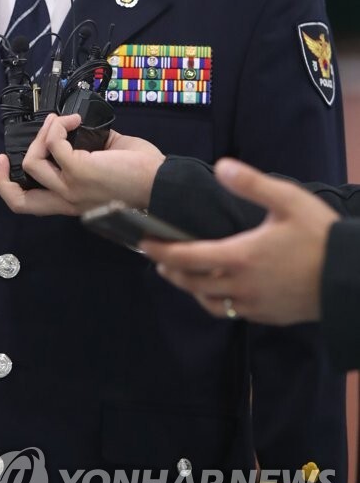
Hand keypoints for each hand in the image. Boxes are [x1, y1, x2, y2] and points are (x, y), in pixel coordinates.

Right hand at [0, 112, 164, 215]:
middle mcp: (67, 200)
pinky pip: (54, 143)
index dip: (10, 188)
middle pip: (18, 201)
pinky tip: (73, 120)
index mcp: (72, 202)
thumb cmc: (143, 176)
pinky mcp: (79, 170)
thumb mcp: (105, 167)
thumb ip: (87, 151)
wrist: (162, 183)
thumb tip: (80, 128)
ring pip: (31, 162)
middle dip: (2, 178)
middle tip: (4, 154)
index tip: (7, 165)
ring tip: (61, 122)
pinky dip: (59, 126)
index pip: (31, 206)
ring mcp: (70, 187)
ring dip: (42, 135)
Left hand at [140, 158, 338, 324]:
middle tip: (157, 258)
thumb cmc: (320, 235)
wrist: (351, 277)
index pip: (189, 257)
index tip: (144, 243)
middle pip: (193, 283)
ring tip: (182, 275)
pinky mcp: (269, 316)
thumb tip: (222, 166)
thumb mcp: (287, 200)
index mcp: (241, 256)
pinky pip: (232, 312)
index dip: (163, 250)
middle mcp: (242, 285)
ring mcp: (256, 304)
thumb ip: (251, 184)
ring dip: (191, 289)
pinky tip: (218, 290)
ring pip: (210, 302)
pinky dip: (216, 301)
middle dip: (171, 270)